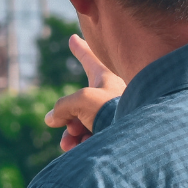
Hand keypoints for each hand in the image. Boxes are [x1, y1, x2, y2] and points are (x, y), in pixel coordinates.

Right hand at [43, 34, 126, 150]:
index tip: (73, 38)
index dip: (80, 50)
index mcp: (107, 80)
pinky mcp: (113, 136)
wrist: (135, 138)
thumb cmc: (112, 110)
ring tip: (70, 143)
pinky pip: (91, 138)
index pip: (91, 60)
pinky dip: (80, 144)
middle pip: (78, 103)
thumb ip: (62, 106)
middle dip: (66, 117)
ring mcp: (112, 116)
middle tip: (65, 124)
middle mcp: (110, 96)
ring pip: (81, 123)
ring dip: (70, 134)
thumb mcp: (81, 100)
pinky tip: (76, 149)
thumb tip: (52, 119)